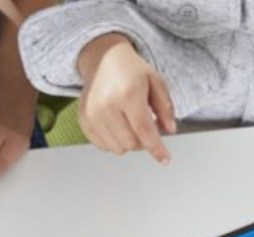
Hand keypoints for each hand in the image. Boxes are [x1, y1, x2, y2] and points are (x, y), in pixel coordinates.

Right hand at [77, 34, 176, 163]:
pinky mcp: (84, 120)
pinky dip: (114, 141)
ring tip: (130, 123)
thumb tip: (170, 130)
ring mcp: (92, 114)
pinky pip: (103, 146)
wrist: (102, 59)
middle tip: (146, 127)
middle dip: (143, 141)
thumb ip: (166, 107)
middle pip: (132, 144)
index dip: (156, 148)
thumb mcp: (156, 81)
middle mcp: (107, 105)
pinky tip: (117, 125)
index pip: (144, 130)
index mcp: (127, 94)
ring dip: (129, 142)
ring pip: (118, 148)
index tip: (165, 159)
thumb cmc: (130, 70)